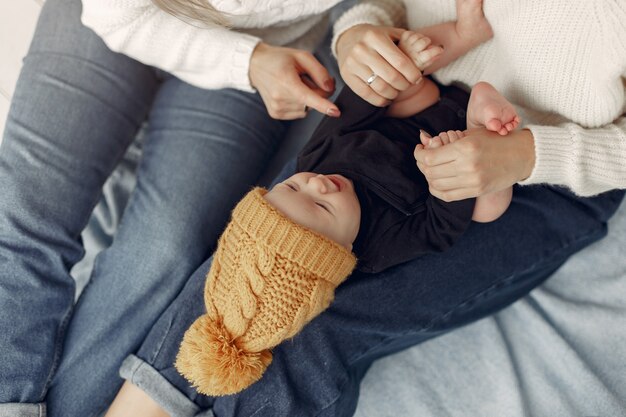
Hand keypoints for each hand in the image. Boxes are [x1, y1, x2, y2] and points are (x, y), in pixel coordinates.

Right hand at [250, 43, 339, 119]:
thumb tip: (330, 88)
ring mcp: (277, 108)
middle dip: (318, 92)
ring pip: (307, 109)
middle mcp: (279, 98)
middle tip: (309, 77)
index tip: (336, 112)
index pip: (308, 96)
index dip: (324, 105)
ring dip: (307, 98)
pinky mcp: (276, 114)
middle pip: (312, 102)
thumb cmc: (280, 59)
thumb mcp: (302, 56)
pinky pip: (299, 112)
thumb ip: (319, 71)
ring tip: (295, 84)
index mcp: (286, 81)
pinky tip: (290, 92)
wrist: (255, 66)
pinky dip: (300, 104)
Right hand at [335, 24, 421, 106]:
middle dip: (404, 85)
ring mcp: (353, 64)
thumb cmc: (375, 38)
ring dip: (393, 94)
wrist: (347, 38)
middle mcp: (362, 50)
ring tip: (397, 92)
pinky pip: (366, 94)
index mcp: (375, 37)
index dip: (412, 74)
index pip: (400, 62)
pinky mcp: (347, 76)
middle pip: (391, 76)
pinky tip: (387, 99)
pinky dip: (380, 100)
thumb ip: (409, 42)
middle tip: (407, 86)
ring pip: (380, 87)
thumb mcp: (390, 33)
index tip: (417, 79)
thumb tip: (435, 52)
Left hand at [414, 128, 535, 200]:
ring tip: (430, 169)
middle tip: (422, 158)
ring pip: (436, 184)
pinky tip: (436, 181)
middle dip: (421, 165)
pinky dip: (437, 190)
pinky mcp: (476, 191)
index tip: (419, 149)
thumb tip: (424, 141)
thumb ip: (447, 140)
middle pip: (430, 172)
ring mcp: (472, 181)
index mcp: (465, 147)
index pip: (429, 157)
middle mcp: (468, 166)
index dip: (419, 154)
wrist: (522, 155)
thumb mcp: (472, 134)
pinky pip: (448, 195)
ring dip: (428, 177)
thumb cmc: (495, 140)